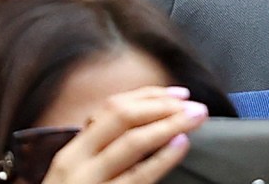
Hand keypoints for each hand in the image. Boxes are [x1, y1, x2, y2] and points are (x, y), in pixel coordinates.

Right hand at [40, 86, 208, 183]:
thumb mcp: (80, 173)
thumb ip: (102, 150)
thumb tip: (148, 124)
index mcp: (73, 150)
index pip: (111, 108)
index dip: (148, 96)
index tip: (178, 94)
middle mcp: (79, 162)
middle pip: (122, 118)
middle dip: (162, 106)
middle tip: (193, 104)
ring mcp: (92, 182)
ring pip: (132, 143)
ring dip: (169, 124)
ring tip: (195, 118)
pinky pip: (138, 177)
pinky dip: (161, 158)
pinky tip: (180, 144)